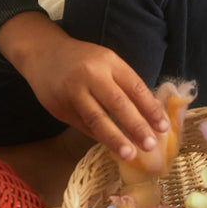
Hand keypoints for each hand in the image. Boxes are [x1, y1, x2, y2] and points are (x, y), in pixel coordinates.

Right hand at [0, 12, 169, 159]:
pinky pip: (82, 125)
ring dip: (115, 138)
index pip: (134, 87)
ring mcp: (72, 92)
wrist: (42, 53)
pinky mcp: (59, 107)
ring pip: (97, 118)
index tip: (164, 127)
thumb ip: (126, 85)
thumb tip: (151, 115)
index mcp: (108, 61)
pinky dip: (98, 137)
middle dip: (136, 126)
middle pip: (117, 103)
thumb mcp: (107, 62)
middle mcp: (90, 75)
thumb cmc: (83, 60)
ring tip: (129, 154)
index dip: (150, 108)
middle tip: (151, 145)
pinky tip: (111, 146)